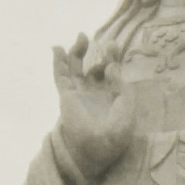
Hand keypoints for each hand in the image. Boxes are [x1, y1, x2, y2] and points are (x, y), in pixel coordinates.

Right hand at [47, 33, 134, 182]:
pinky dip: (58, 62)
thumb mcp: (127, 104)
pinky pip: (60, 76)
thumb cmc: (117, 132)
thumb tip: (110, 66)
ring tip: (81, 36)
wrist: (98, 148)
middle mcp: (94, 93)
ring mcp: (79, 94)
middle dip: (98, 54)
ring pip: (75, 69)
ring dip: (77, 52)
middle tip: (106, 43)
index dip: (112, 57)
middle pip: (93, 67)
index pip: (110, 71)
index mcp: (111, 96)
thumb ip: (120, 82)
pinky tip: (58, 49)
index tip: (114, 46)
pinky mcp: (66, 96)